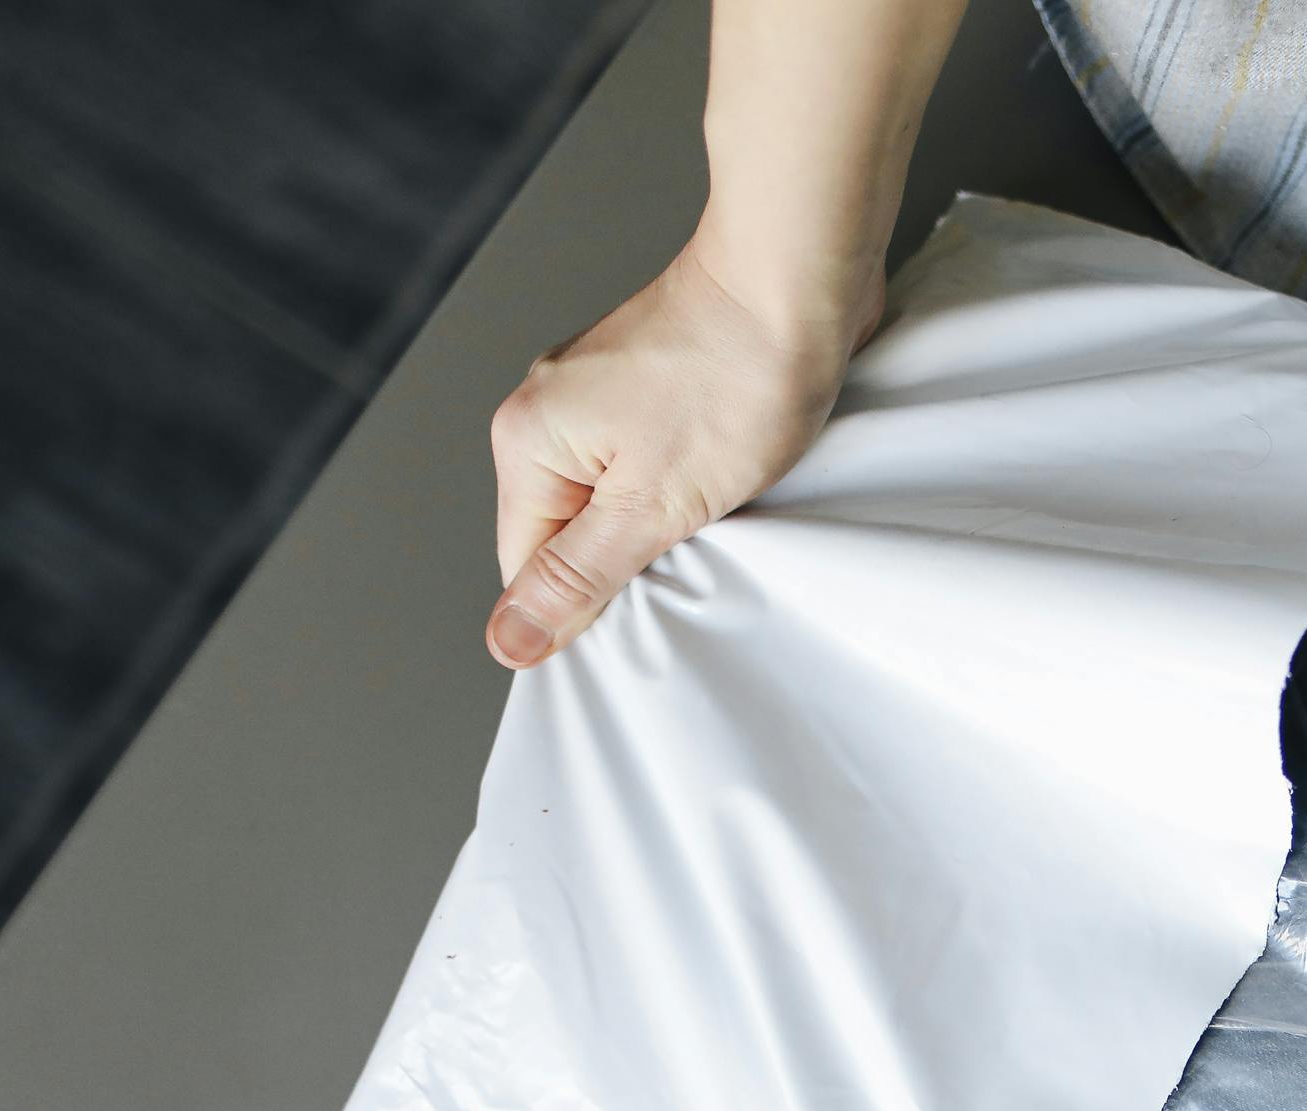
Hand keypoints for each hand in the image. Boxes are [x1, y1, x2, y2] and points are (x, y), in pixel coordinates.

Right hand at [483, 237, 877, 667]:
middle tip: (690, 561)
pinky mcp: (652, 384)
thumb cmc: (736, 375)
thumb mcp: (654, 505)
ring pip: (615, 499)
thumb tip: (508, 640)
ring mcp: (601, 392)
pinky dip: (688, 485)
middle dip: (626, 562)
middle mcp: (549, 409)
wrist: (798, 275)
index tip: (645, 616)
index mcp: (527, 440)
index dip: (581, 609)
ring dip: (663, 523)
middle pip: (568, 533)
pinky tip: (727, 483)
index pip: (526, 568)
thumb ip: (579, 576)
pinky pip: (652, 462)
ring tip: (715, 514)